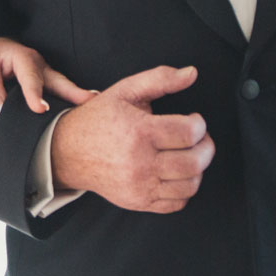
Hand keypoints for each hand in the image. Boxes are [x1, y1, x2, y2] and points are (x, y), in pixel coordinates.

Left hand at [0, 37, 96, 114]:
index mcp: (23, 58)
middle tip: (89, 101)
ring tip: (95, 107)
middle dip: (74, 92)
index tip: (40, 109)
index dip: (35, 94)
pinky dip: (73, 101)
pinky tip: (83, 113)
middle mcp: (40, 66)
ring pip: (64, 87)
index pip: (30, 78)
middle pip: (58, 80)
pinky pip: (62, 93)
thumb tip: (0, 109)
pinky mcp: (50, 84)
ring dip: (79, 97)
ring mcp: (48, 74)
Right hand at [49, 65, 212, 213]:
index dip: (200, 125)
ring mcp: (139, 186)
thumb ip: (161, 78)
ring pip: (189, 185)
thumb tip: (192, 73)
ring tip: (190, 155)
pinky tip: (177, 173)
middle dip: (206, 148)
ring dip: (198, 169)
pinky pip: (177, 203)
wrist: (68, 152)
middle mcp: (140, 162)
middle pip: (194, 162)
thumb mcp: (126, 91)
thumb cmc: (99, 119)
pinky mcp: (139, 202)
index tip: (194, 120)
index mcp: (139, 131)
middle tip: (200, 139)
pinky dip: (185, 189)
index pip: (189, 133)